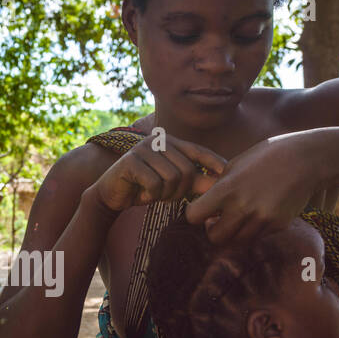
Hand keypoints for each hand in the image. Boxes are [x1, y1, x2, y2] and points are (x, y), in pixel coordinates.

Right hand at [90, 133, 227, 214]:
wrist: (112, 195)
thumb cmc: (145, 187)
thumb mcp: (174, 184)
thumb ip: (195, 181)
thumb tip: (220, 183)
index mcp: (170, 142)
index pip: (198, 150)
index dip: (214, 162)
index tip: (227, 174)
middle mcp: (158, 140)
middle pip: (187, 169)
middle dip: (182, 190)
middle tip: (169, 197)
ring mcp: (143, 148)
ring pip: (172, 177)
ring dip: (166, 194)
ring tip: (156, 195)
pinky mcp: (130, 161)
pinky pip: (154, 183)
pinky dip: (152, 195)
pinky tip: (143, 194)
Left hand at [184, 135, 317, 244]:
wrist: (305, 160)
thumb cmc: (266, 157)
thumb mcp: (235, 166)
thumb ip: (217, 188)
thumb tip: (203, 206)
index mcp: (227, 189)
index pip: (194, 216)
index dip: (194, 214)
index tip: (200, 210)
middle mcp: (243, 207)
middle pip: (215, 238)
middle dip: (213, 231)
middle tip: (217, 221)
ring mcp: (262, 219)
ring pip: (237, 242)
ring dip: (233, 233)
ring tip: (237, 218)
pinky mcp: (278, 225)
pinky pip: (257, 237)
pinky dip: (253, 231)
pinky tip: (257, 214)